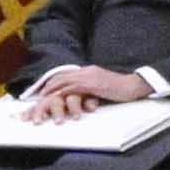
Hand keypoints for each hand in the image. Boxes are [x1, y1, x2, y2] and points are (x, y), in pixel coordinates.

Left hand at [29, 63, 148, 117]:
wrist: (134, 86)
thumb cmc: (119, 89)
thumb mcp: (101, 86)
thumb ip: (88, 88)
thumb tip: (78, 94)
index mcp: (87, 71)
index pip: (65, 74)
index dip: (52, 82)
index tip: (42, 90)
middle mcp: (86, 71)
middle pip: (61, 77)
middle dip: (48, 86)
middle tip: (36, 95)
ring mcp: (89, 76)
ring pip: (64, 81)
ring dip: (51, 90)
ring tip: (41, 98)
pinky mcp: (93, 84)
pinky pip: (73, 88)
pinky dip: (61, 93)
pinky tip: (54, 98)